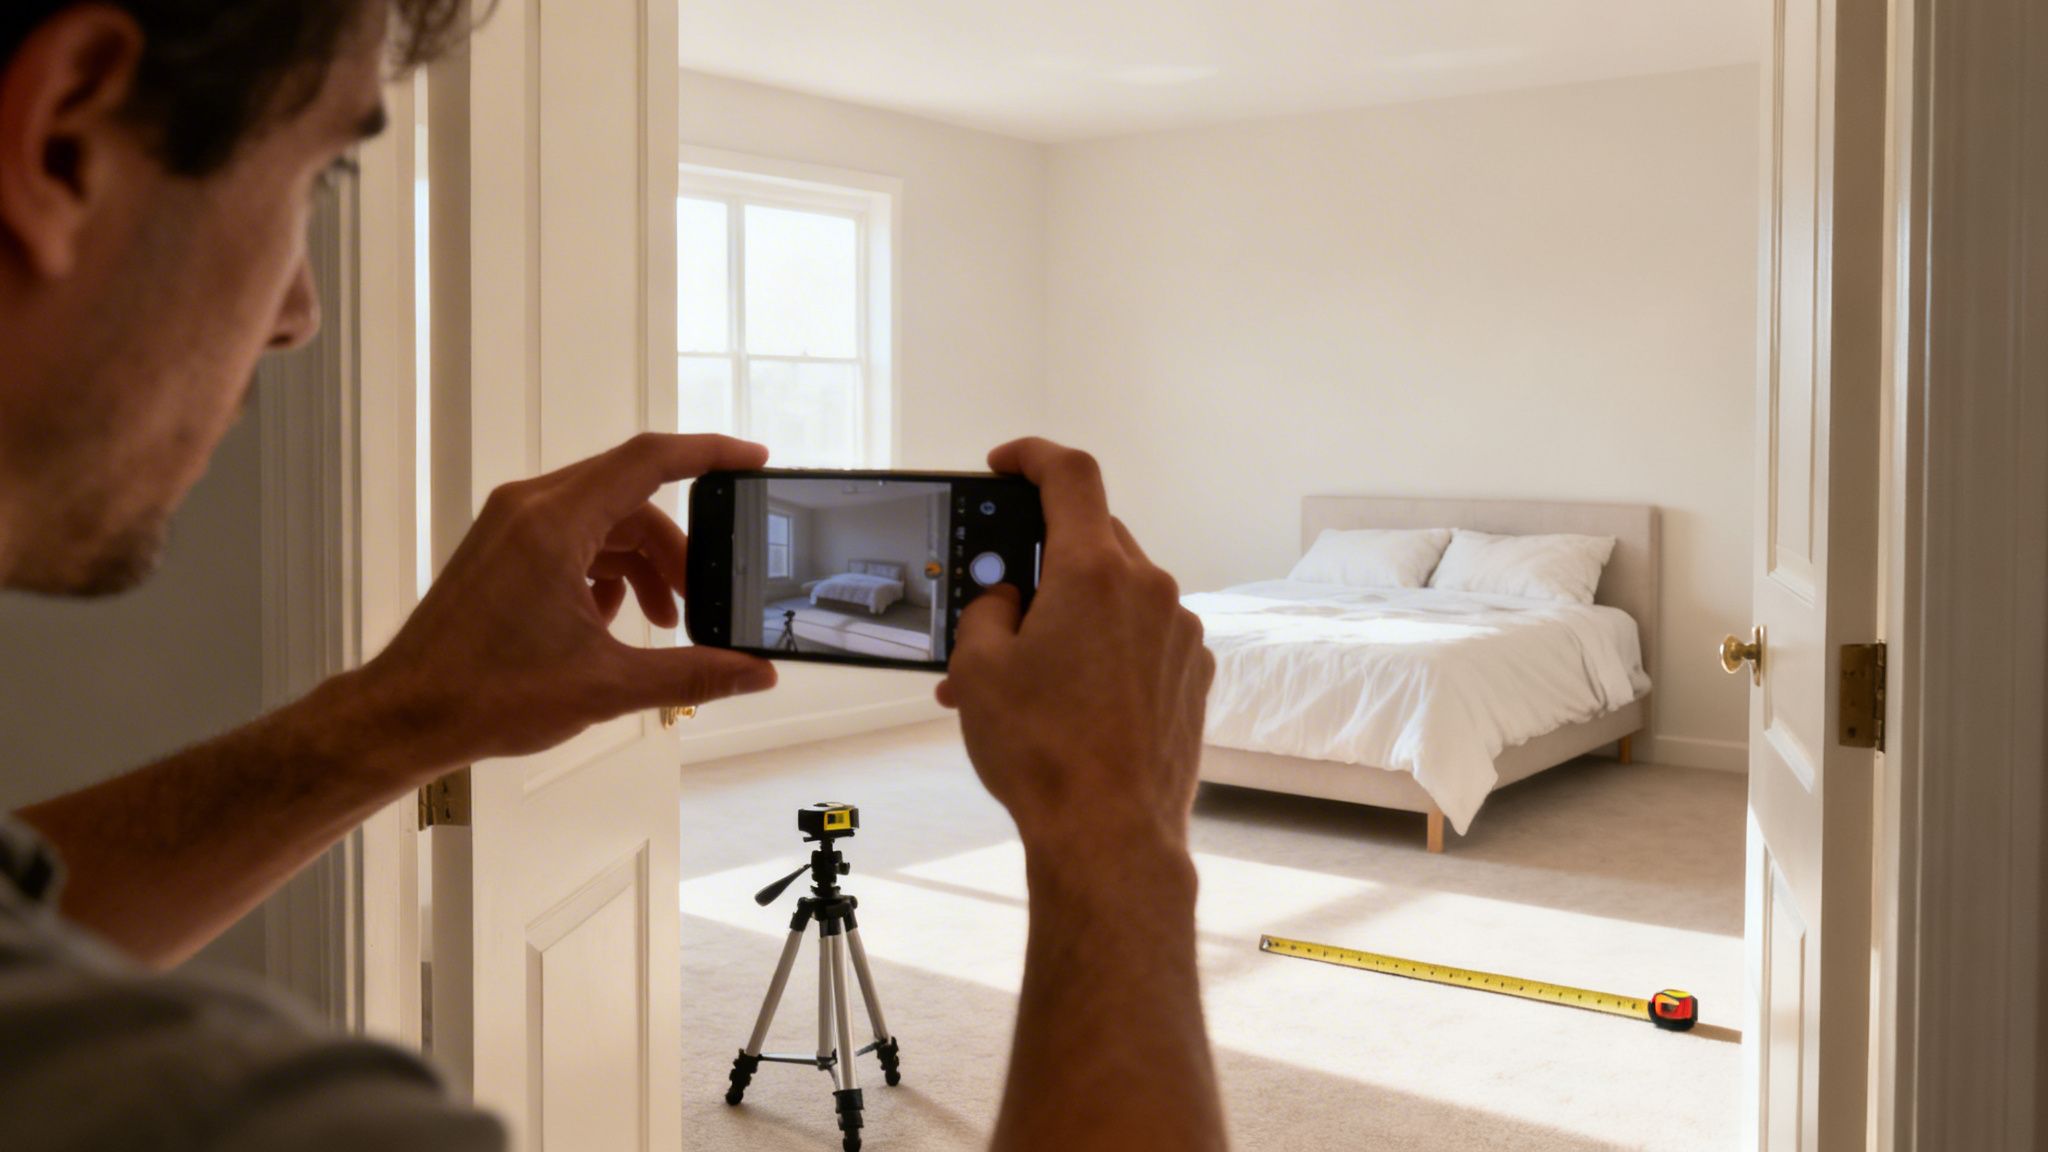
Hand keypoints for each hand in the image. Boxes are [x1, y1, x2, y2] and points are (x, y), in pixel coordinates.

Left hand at [360, 433, 776, 771]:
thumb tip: (754, 672)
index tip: (752, 460)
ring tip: (665, 619)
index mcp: (555, 523)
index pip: (650, 460)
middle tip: (707, 592)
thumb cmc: (482, 694)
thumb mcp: (607, 686)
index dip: (710, 453)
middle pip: (633, 496)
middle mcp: (530, 508)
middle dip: (679, 545)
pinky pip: (574, 538)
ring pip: (605, 520)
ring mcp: (511, 526)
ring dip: (644, 563)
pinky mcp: (502, 549)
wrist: (407, 716)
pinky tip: (614, 619)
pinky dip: (607, 570)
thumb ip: (693, 673)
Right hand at [938, 438, 1213, 859]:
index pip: (1070, 475)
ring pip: (1118, 594)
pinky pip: (1143, 638)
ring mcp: (1180, 634)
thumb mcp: (979, 669)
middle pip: (1093, 538)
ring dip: (1072, 613)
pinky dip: (1106, 648)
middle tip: (998, 601)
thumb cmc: (1043, 753)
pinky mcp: (1195, 675)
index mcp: (1094, 572)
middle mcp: (1149, 590)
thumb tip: (1007, 599)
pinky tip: (1068, 698)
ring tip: (1023, 673)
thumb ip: (988, 609)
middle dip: (1041, 560)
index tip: (1006, 464)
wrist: (1110, 835)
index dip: (1033, 456)